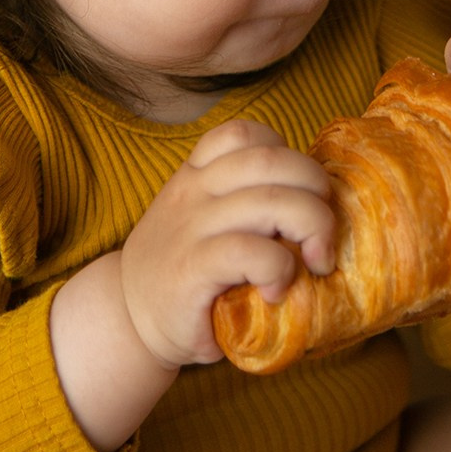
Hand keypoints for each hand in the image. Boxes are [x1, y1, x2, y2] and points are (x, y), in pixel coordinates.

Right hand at [119, 119, 336, 368]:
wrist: (128, 317)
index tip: (296, 197)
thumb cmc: (184, 270)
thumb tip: (318, 205)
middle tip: (322, 235)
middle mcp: (193, 190)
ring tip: (314, 262)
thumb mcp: (203, 220)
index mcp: (197, 174)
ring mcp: (191, 227)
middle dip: (318, 192)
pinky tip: (277, 291)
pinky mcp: (192, 268)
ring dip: (313, 230)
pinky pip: (252, 251)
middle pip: (273, 161)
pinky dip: (279, 269)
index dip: (287, 157)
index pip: (246, 134)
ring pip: (273, 201)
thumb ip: (243, 202)